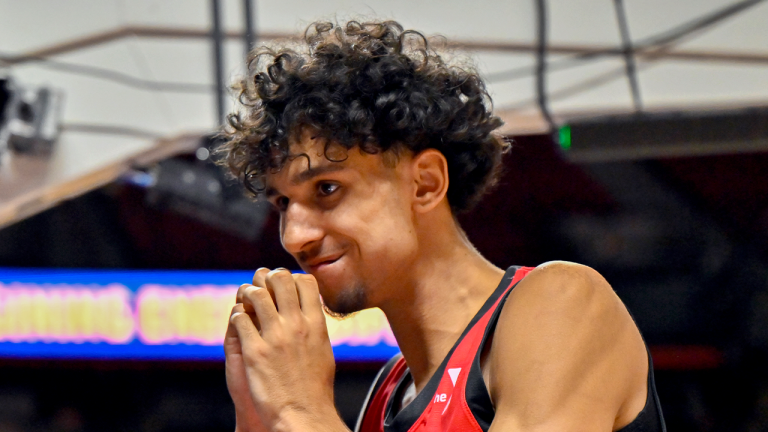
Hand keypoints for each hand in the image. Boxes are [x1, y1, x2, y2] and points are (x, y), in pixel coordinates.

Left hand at [227, 268, 344, 431]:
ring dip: (248, 293)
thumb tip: (310, 313)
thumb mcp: (323, 351)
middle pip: (280, 280)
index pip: (305, 282)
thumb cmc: (314, 389)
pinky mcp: (254, 351)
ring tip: (246, 301)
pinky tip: (239, 321)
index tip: (284, 285)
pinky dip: (237, 314)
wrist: (302, 415)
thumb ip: (315, 328)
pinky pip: (240, 318)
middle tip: (262, 286)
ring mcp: (274, 337)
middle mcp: (296, 325)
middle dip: (268, 278)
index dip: (292, 277)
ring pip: (256, 294)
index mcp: (316, 324)